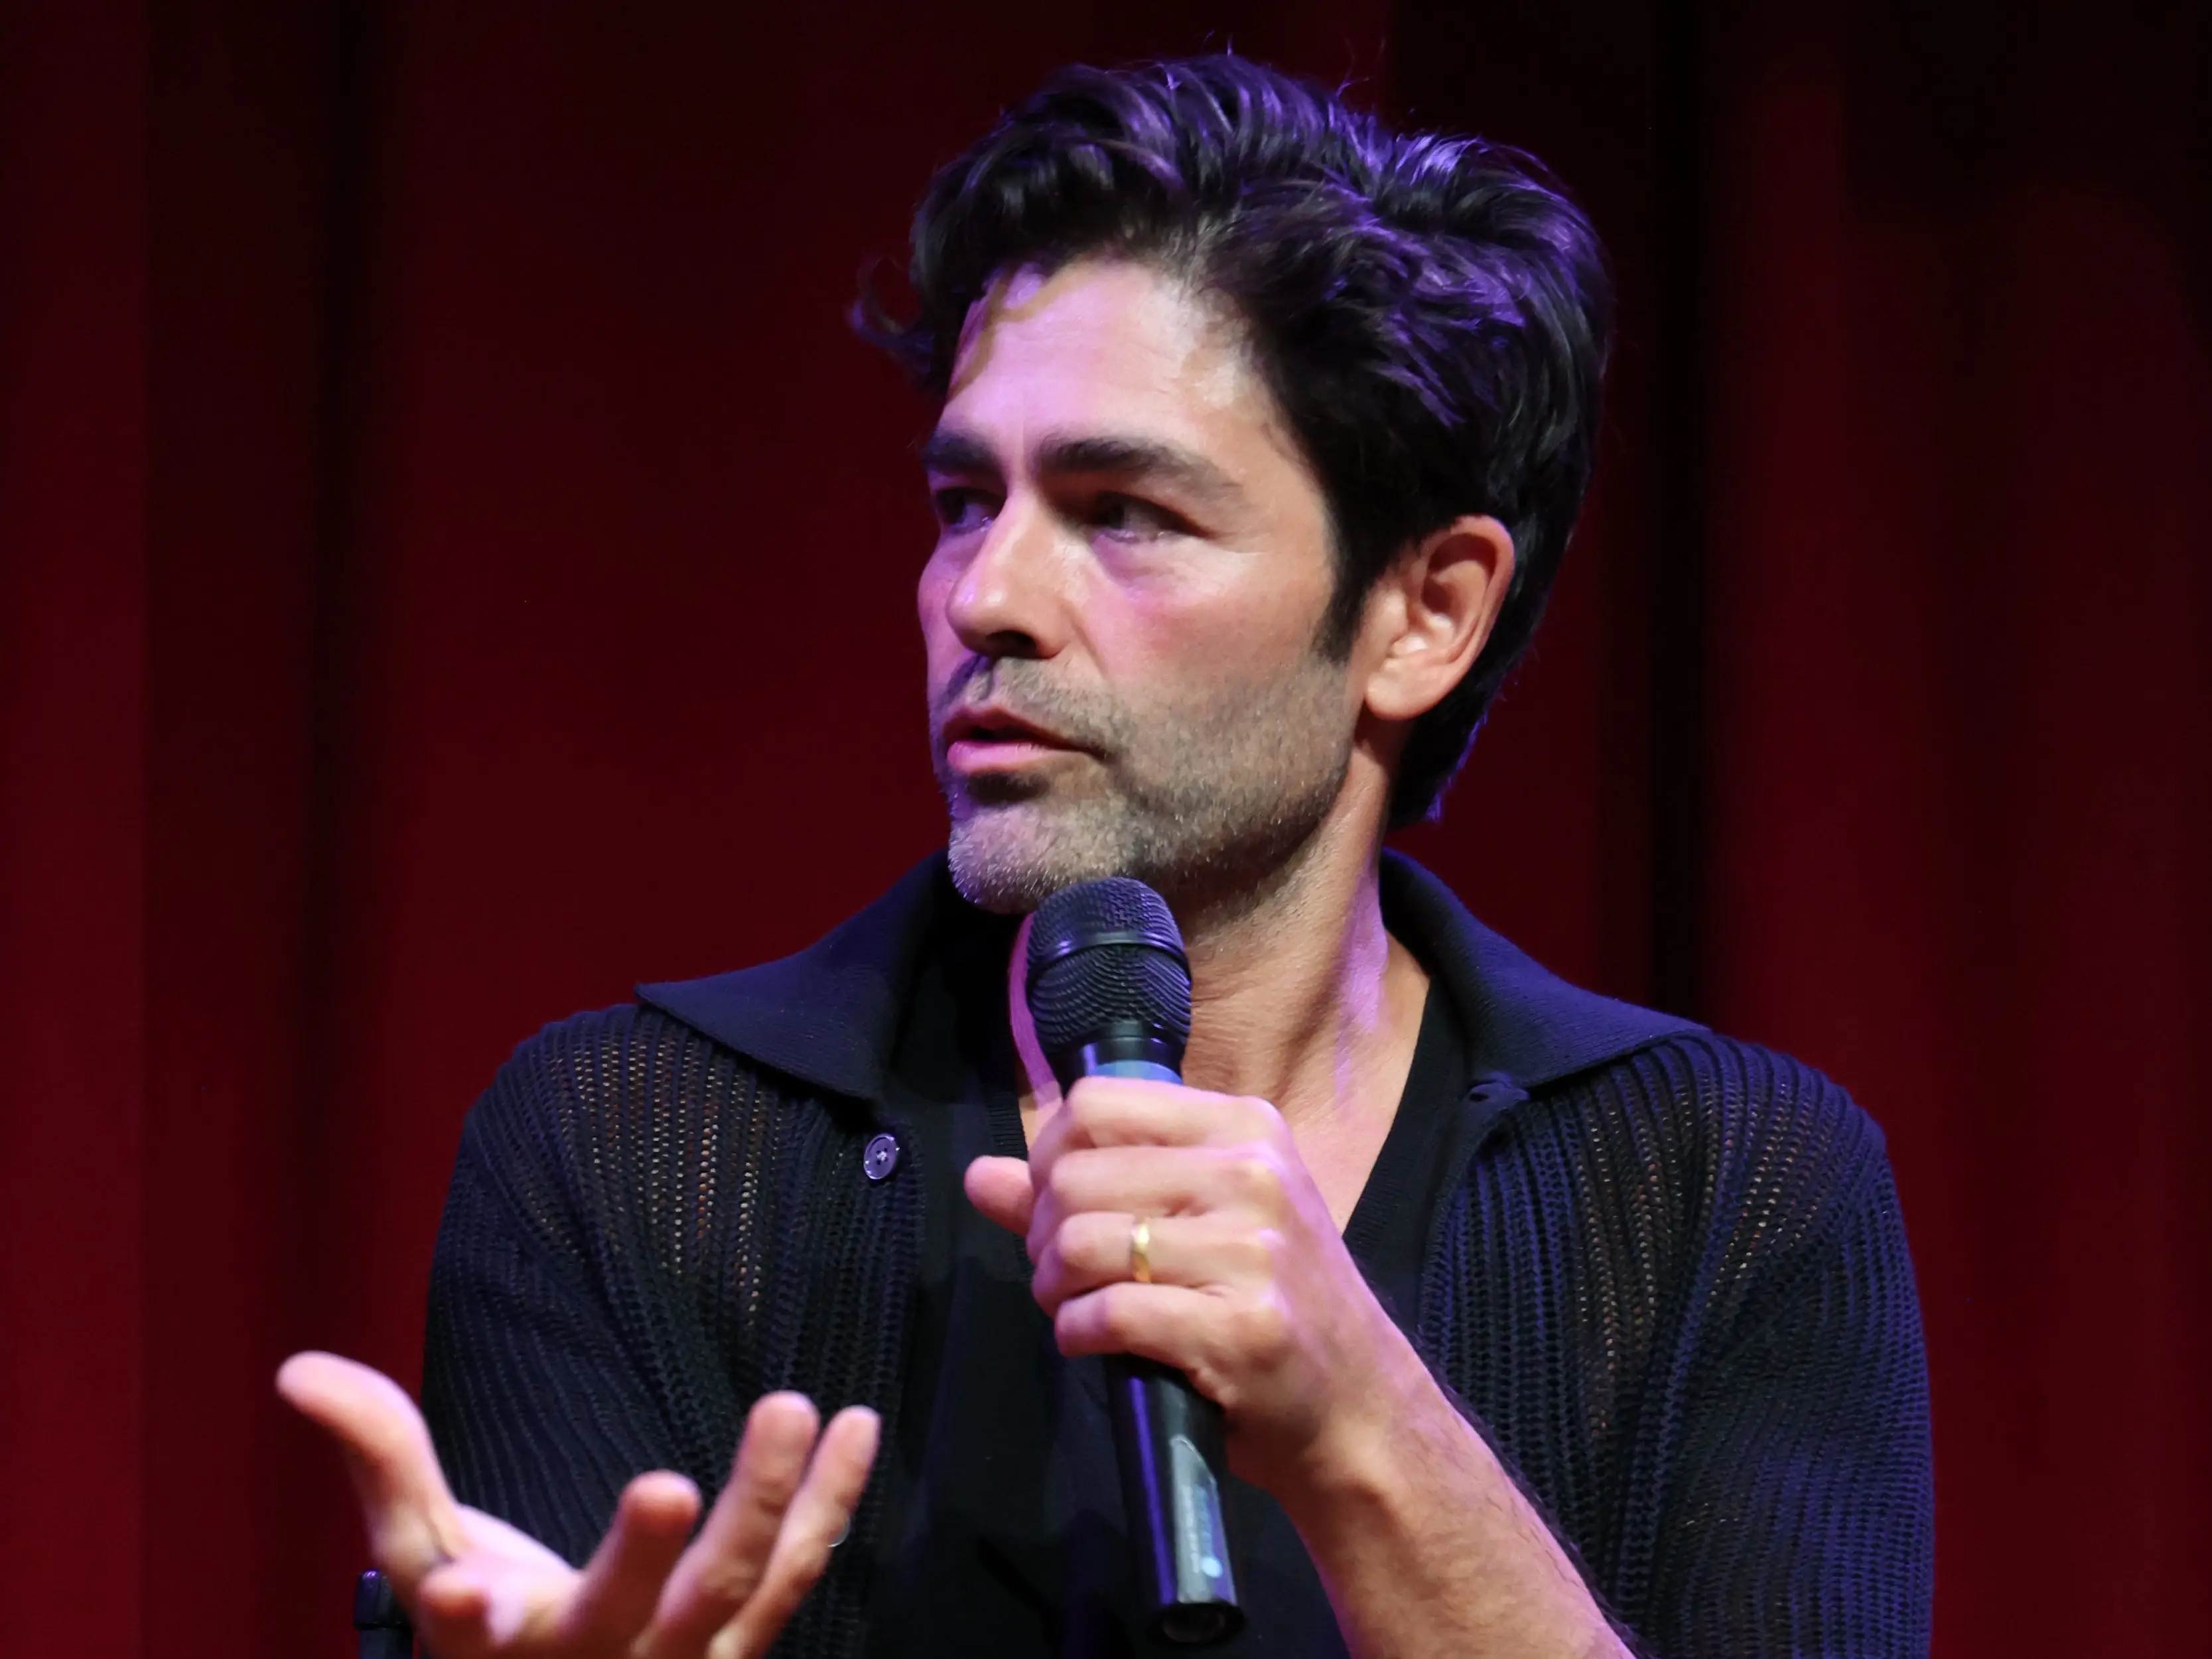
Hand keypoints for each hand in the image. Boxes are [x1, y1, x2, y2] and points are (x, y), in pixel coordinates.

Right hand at [277, 1352, 878, 1657]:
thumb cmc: (486, 1620)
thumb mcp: (421, 1548)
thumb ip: (380, 1455)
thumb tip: (300, 1368)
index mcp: (495, 1642)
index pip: (467, 1625)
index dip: (463, 1604)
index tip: (459, 1585)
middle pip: (625, 1612)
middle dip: (644, 1556)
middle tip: (662, 1487)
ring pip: (734, 1591)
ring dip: (770, 1502)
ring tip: (792, 1406)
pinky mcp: (745, 1645)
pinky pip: (797, 1574)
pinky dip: (832, 1501)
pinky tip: (859, 1422)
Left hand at [964, 1076, 1421, 1496]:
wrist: (1355, 1406)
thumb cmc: (1269, 1303)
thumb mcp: (1196, 1220)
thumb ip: (1086, 1190)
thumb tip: (981, 1176)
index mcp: (1243, 1126)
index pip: (1094, 1104)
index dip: (1047, 1156)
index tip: (1055, 1204)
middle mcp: (1254, 1173)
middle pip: (1074, 1175)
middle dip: (1043, 1234)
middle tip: (1064, 1274)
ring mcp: (1254, 1250)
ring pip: (1083, 1242)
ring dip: (1054, 1287)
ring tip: (1075, 1307)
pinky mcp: (1243, 1326)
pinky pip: (1110, 1312)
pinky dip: (1078, 1332)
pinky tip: (1094, 1341)